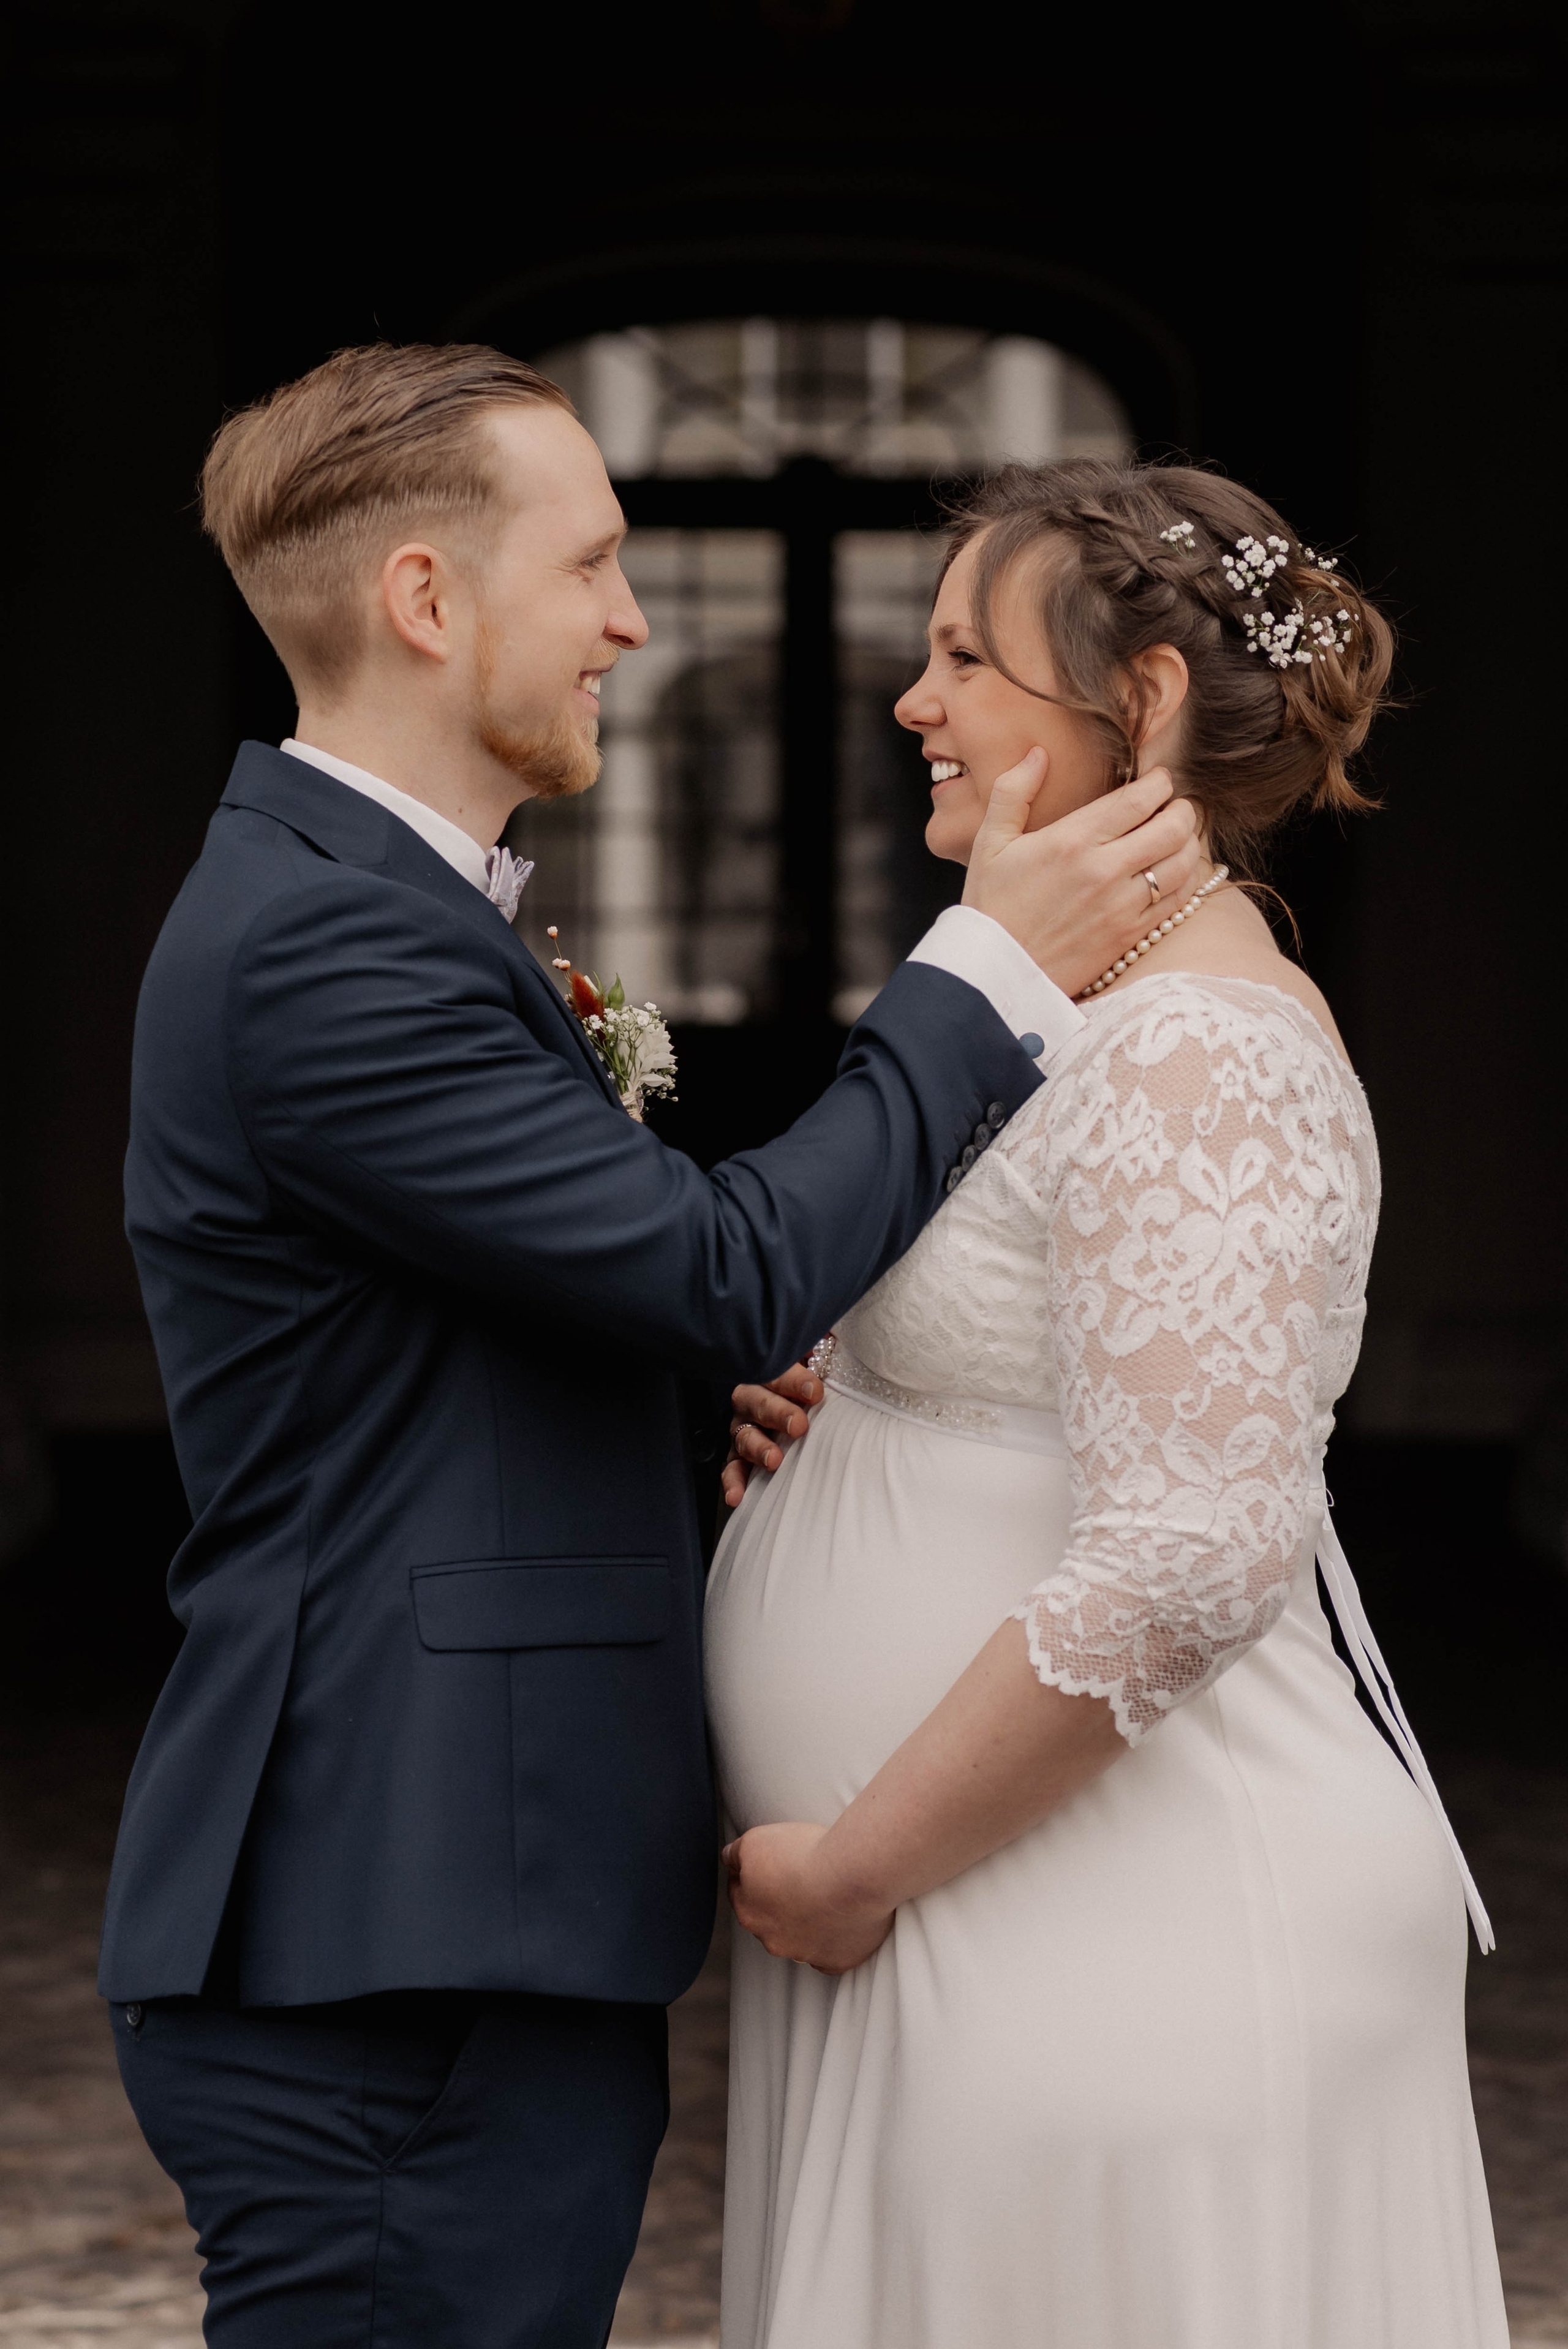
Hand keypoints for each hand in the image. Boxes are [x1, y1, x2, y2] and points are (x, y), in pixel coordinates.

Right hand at [721, 1359, 823, 1508]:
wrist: (813, 1408)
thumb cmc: (822, 1379)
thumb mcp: (827, 1356)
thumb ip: (830, 1345)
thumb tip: (836, 1333)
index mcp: (772, 1369)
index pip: (777, 1369)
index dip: (795, 1380)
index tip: (816, 1391)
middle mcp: (753, 1395)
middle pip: (756, 1399)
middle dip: (777, 1412)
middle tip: (799, 1425)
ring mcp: (744, 1426)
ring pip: (743, 1433)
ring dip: (757, 1446)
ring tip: (775, 1460)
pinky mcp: (741, 1455)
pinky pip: (732, 1467)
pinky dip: (733, 1481)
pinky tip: (737, 1497)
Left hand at [722, 1822, 893, 1973]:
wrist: (854, 1875)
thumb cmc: (804, 1855)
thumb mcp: (755, 1840)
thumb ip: (736, 1853)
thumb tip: (729, 1859)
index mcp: (750, 1914)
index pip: (742, 1894)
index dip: (755, 1873)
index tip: (771, 1860)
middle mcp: (774, 1941)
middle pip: (772, 1919)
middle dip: (781, 1900)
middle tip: (802, 1874)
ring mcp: (807, 1955)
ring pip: (803, 1938)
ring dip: (810, 1920)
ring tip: (829, 1892)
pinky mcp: (838, 1961)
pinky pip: (832, 1954)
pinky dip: (836, 1939)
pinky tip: (843, 1919)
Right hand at [962, 751, 1201, 996]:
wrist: (994, 974)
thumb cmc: (990, 906)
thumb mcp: (989, 842)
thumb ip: (1014, 792)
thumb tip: (1038, 753)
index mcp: (1071, 841)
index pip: (1139, 799)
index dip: (1160, 782)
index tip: (1159, 779)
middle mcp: (1103, 870)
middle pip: (1172, 826)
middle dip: (1182, 808)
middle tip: (1176, 805)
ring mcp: (1121, 905)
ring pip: (1183, 862)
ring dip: (1189, 842)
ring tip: (1179, 836)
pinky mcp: (1130, 935)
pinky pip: (1178, 900)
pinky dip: (1187, 880)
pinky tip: (1176, 871)